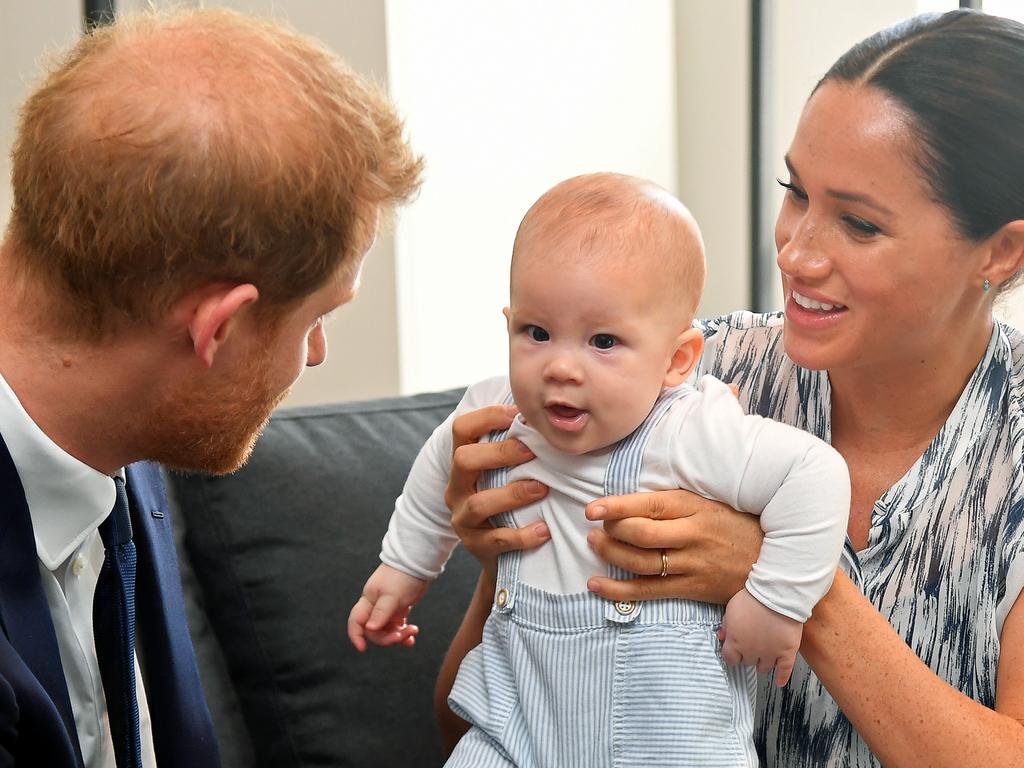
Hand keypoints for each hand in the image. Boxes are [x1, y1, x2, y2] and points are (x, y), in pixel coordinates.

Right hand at [347, 564, 427, 651]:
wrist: (418, 563)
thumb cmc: (403, 576)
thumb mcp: (392, 596)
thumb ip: (381, 613)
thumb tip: (370, 629)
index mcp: (369, 601)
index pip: (356, 621)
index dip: (356, 635)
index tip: (363, 649)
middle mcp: (375, 606)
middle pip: (374, 630)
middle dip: (388, 637)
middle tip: (404, 634)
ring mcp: (387, 608)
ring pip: (387, 630)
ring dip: (399, 635)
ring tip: (413, 631)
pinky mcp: (399, 608)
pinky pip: (398, 626)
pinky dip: (404, 632)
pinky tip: (412, 637)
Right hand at [445, 404, 549, 574]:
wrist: (503, 556)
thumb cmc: (511, 502)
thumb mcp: (506, 473)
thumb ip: (517, 446)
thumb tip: (548, 412)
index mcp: (463, 463)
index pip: (462, 429)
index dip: (487, 416)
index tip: (518, 414)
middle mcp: (456, 488)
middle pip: (462, 460)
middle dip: (499, 453)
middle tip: (532, 451)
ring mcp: (463, 519)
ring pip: (478, 503)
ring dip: (513, 494)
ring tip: (542, 489)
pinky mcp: (476, 547)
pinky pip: (496, 540)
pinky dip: (522, 535)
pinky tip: (544, 530)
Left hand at [584, 489, 761, 603]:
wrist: (775, 562)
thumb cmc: (736, 525)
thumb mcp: (710, 502)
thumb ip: (675, 502)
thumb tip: (631, 500)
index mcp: (695, 508)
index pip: (649, 505)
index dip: (617, 507)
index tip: (592, 508)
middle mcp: (692, 535)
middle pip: (641, 535)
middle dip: (611, 531)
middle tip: (594, 528)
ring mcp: (692, 564)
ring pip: (641, 562)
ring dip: (610, 555)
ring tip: (594, 545)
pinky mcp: (692, 588)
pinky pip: (648, 591)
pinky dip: (619, 589)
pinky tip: (596, 585)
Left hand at [719, 588, 801, 686]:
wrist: (777, 595)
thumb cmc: (753, 599)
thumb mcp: (731, 609)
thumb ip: (726, 625)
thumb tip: (722, 636)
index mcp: (735, 642)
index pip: (730, 659)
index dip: (733, 655)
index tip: (735, 653)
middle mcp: (751, 652)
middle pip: (747, 662)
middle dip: (748, 655)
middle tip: (752, 647)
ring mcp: (770, 653)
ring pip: (764, 667)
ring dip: (763, 662)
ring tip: (764, 656)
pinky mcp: (787, 652)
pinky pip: (785, 670)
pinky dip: (782, 677)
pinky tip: (779, 682)